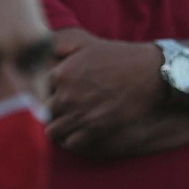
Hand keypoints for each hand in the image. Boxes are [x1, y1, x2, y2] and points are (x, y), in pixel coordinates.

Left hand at [48, 33, 166, 152]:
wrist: (152, 73)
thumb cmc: (121, 57)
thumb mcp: (90, 45)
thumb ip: (64, 47)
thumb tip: (47, 51)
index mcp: (61, 74)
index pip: (36, 91)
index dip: (46, 94)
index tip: (57, 95)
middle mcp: (66, 96)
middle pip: (43, 113)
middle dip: (51, 112)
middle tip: (63, 111)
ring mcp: (79, 114)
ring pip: (52, 131)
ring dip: (59, 128)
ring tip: (69, 124)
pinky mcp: (95, 129)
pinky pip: (71, 142)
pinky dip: (73, 140)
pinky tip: (79, 132)